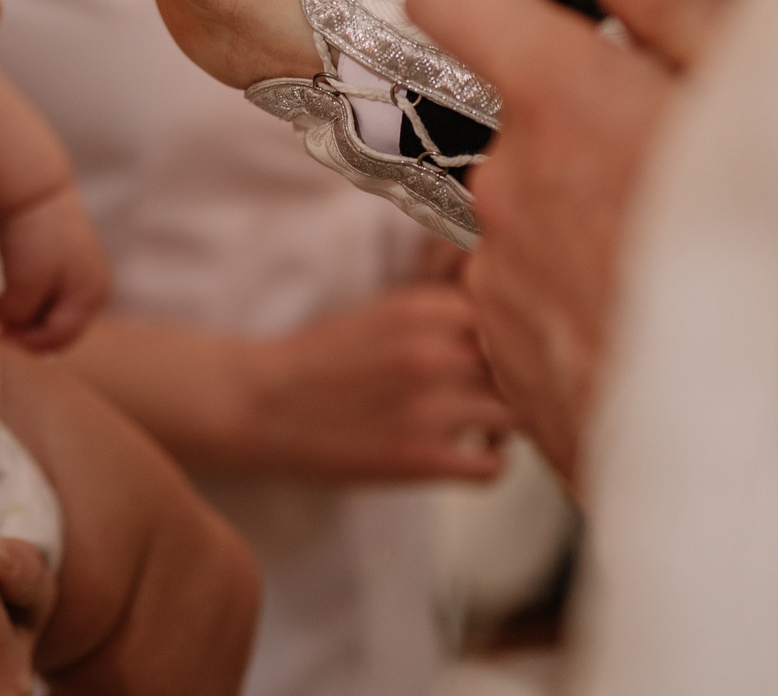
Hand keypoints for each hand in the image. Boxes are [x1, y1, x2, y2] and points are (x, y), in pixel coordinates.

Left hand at [0, 188, 110, 352]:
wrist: (33, 187)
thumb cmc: (32, 237)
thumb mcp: (24, 286)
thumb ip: (19, 318)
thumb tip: (9, 326)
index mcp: (91, 296)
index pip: (58, 338)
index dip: (25, 343)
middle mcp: (96, 287)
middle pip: (59, 327)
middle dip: (27, 331)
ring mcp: (84, 272)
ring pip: (52, 310)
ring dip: (26, 314)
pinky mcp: (68, 258)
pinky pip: (48, 291)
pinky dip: (28, 295)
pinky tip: (6, 288)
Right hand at [239, 284, 516, 482]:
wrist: (256, 404)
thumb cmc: (315, 361)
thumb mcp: (378, 315)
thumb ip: (436, 317)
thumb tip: (499, 331)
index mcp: (421, 309)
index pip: (508, 319)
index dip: (514, 340)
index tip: (504, 357)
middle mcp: (433, 353)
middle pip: (520, 367)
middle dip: (518, 383)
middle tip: (502, 396)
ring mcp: (430, 408)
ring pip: (518, 416)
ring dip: (508, 425)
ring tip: (487, 428)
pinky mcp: (420, 459)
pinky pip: (494, 468)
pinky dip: (492, 464)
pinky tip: (472, 455)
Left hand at [408, 0, 725, 487]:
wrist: (774, 468)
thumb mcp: (756, 106)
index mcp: (562, 106)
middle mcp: (508, 187)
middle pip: (513, 114)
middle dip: (578, 118)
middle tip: (673, 151)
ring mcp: (499, 280)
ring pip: (526, 209)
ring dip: (582, 213)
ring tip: (678, 252)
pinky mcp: (506, 358)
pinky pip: (530, 294)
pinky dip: (580, 292)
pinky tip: (654, 316)